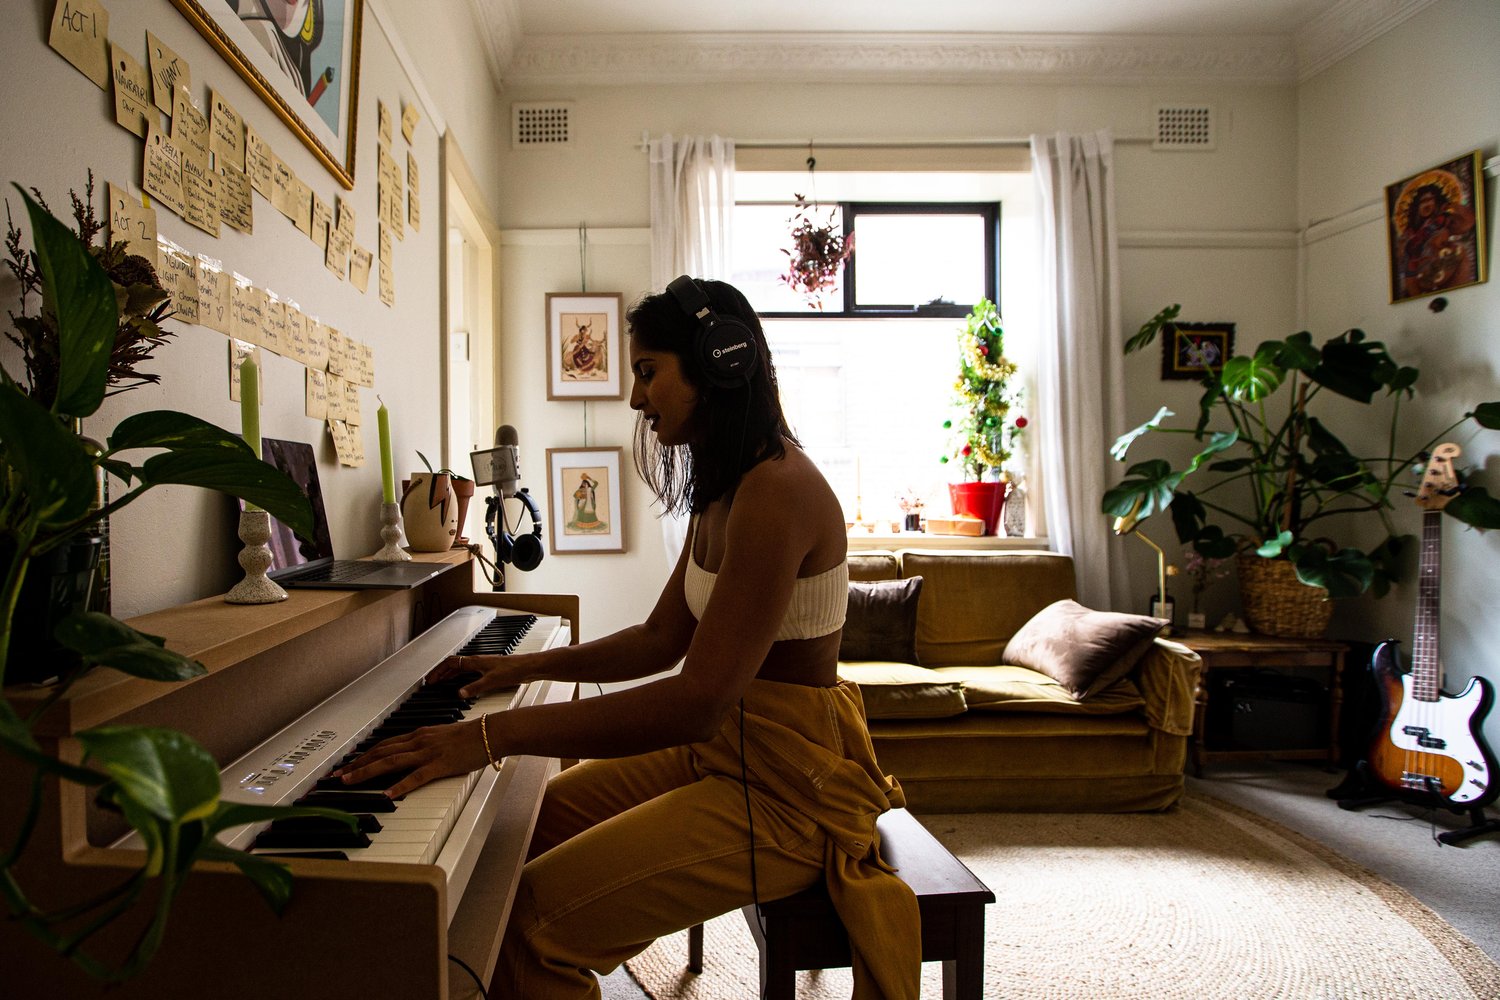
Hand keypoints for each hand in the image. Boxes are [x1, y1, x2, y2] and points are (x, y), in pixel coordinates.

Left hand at [332, 718, 492, 797]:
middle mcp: (419, 741)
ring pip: (390, 761)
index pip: (384, 744)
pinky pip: (416, 777)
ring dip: (366, 772)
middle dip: (356, 764)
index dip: (363, 754)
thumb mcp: (444, 736)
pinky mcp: (440, 765)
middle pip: (380, 752)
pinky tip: (387, 794)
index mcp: (419, 735)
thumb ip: (427, 744)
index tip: (347, 764)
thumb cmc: (473, 736)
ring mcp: (428, 753)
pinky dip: (400, 785)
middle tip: (336, 775)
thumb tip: (413, 753)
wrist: (492, 732)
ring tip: (349, 781)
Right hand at [426, 652, 530, 696]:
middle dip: (441, 672)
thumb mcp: (491, 681)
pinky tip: (461, 684)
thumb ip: (475, 688)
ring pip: (461, 668)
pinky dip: (460, 677)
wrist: (529, 667)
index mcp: (475, 661)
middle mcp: (477, 661)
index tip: (430, 679)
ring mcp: (483, 665)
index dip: (439, 670)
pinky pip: (468, 672)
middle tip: (431, 681)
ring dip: (449, 674)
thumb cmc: (513, 670)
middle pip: (453, 665)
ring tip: (441, 682)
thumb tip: (459, 694)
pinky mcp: (489, 670)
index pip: (451, 663)